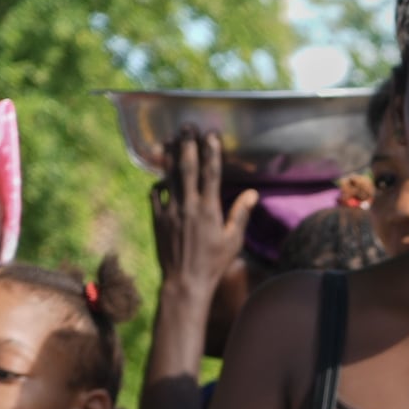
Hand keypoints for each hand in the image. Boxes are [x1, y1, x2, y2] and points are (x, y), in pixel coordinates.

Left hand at [149, 130, 258, 303]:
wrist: (184, 281)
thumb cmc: (213, 263)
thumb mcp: (232, 241)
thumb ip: (240, 214)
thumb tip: (252, 193)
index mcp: (209, 210)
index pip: (211, 173)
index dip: (211, 152)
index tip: (210, 135)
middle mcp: (189, 205)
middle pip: (187, 167)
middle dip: (187, 145)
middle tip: (186, 127)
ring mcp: (170, 210)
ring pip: (168, 176)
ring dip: (169, 156)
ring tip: (169, 140)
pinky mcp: (157, 218)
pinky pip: (155, 194)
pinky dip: (158, 183)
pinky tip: (161, 178)